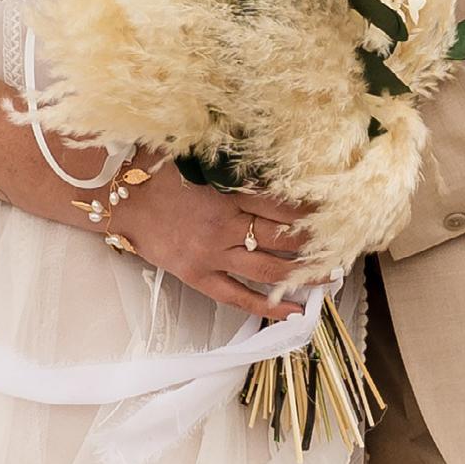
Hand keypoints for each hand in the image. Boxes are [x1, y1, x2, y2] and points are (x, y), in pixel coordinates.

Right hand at [117, 170, 319, 320]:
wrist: (120, 199)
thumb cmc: (158, 171)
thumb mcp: (199, 156)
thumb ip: (233, 161)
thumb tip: (269, 151)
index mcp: (229, 192)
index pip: (283, 204)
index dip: (313, 210)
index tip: (338, 211)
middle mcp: (226, 225)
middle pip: (283, 238)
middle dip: (317, 244)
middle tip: (344, 247)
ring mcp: (213, 254)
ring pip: (269, 270)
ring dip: (303, 275)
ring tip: (330, 278)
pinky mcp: (199, 275)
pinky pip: (237, 296)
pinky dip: (267, 307)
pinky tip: (293, 312)